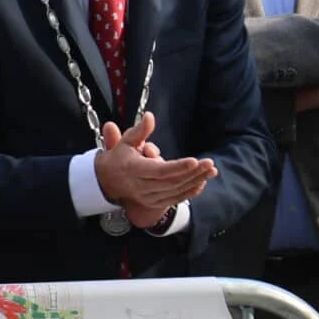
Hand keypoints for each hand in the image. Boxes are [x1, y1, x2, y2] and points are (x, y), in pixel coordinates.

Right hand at [93, 112, 215, 217]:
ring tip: (211, 171)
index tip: (195, 160)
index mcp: (134, 169)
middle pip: (172, 181)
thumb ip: (140, 130)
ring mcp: (148, 196)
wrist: (106, 181)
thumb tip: (149, 115)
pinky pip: (175, 198)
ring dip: (195, 181)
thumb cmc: (118, 157)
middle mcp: (141, 186)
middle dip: (193, 173)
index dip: (178, 167)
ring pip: (176, 190)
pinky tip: (202, 182)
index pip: (160, 170)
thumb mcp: (126, 141)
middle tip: (210, 163)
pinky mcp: (154, 202)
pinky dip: (190, 191)